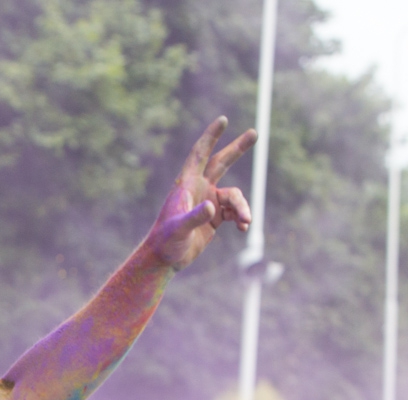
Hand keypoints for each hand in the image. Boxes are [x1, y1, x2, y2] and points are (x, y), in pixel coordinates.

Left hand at [144, 117, 255, 271]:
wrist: (165, 259)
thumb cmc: (166, 242)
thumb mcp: (179, 229)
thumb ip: (195, 217)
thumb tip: (212, 206)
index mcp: (186, 185)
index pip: (199, 155)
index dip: (210, 137)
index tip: (223, 120)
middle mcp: (198, 189)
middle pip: (221, 163)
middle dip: (237, 149)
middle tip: (255, 132)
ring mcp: (208, 202)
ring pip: (234, 196)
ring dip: (242, 207)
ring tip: (245, 221)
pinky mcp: (214, 217)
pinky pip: (235, 212)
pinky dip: (242, 218)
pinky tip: (244, 228)